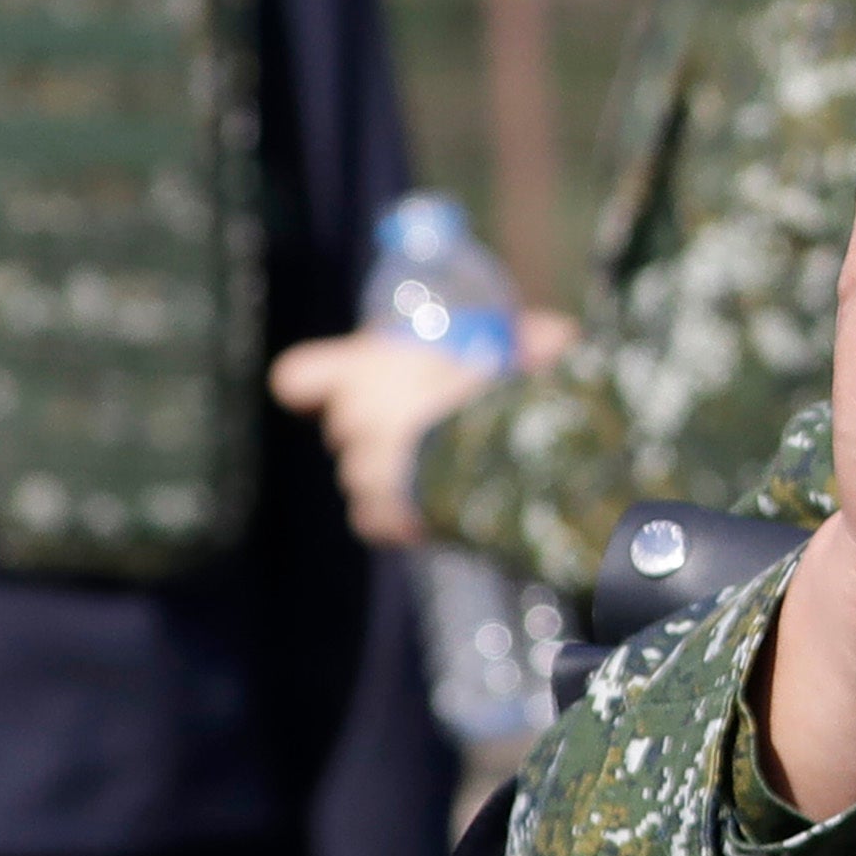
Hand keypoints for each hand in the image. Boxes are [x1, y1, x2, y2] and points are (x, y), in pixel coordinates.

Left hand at [268, 314, 569, 545]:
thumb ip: (531, 343)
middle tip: (431, 422)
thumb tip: (557, 337)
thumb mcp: (524, 350)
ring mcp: (363, 474)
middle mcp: (354, 420)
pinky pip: (374, 518)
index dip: (313, 380)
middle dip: (380, 425)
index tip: (320, 386)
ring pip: (361, 473)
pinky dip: (398, 516)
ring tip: (445, 468)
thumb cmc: (508, 394)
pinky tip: (437, 507)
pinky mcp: (381, 518)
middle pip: (346, 425)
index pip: (299, 375)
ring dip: (393, 472)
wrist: (512, 459)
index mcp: (368, 369)